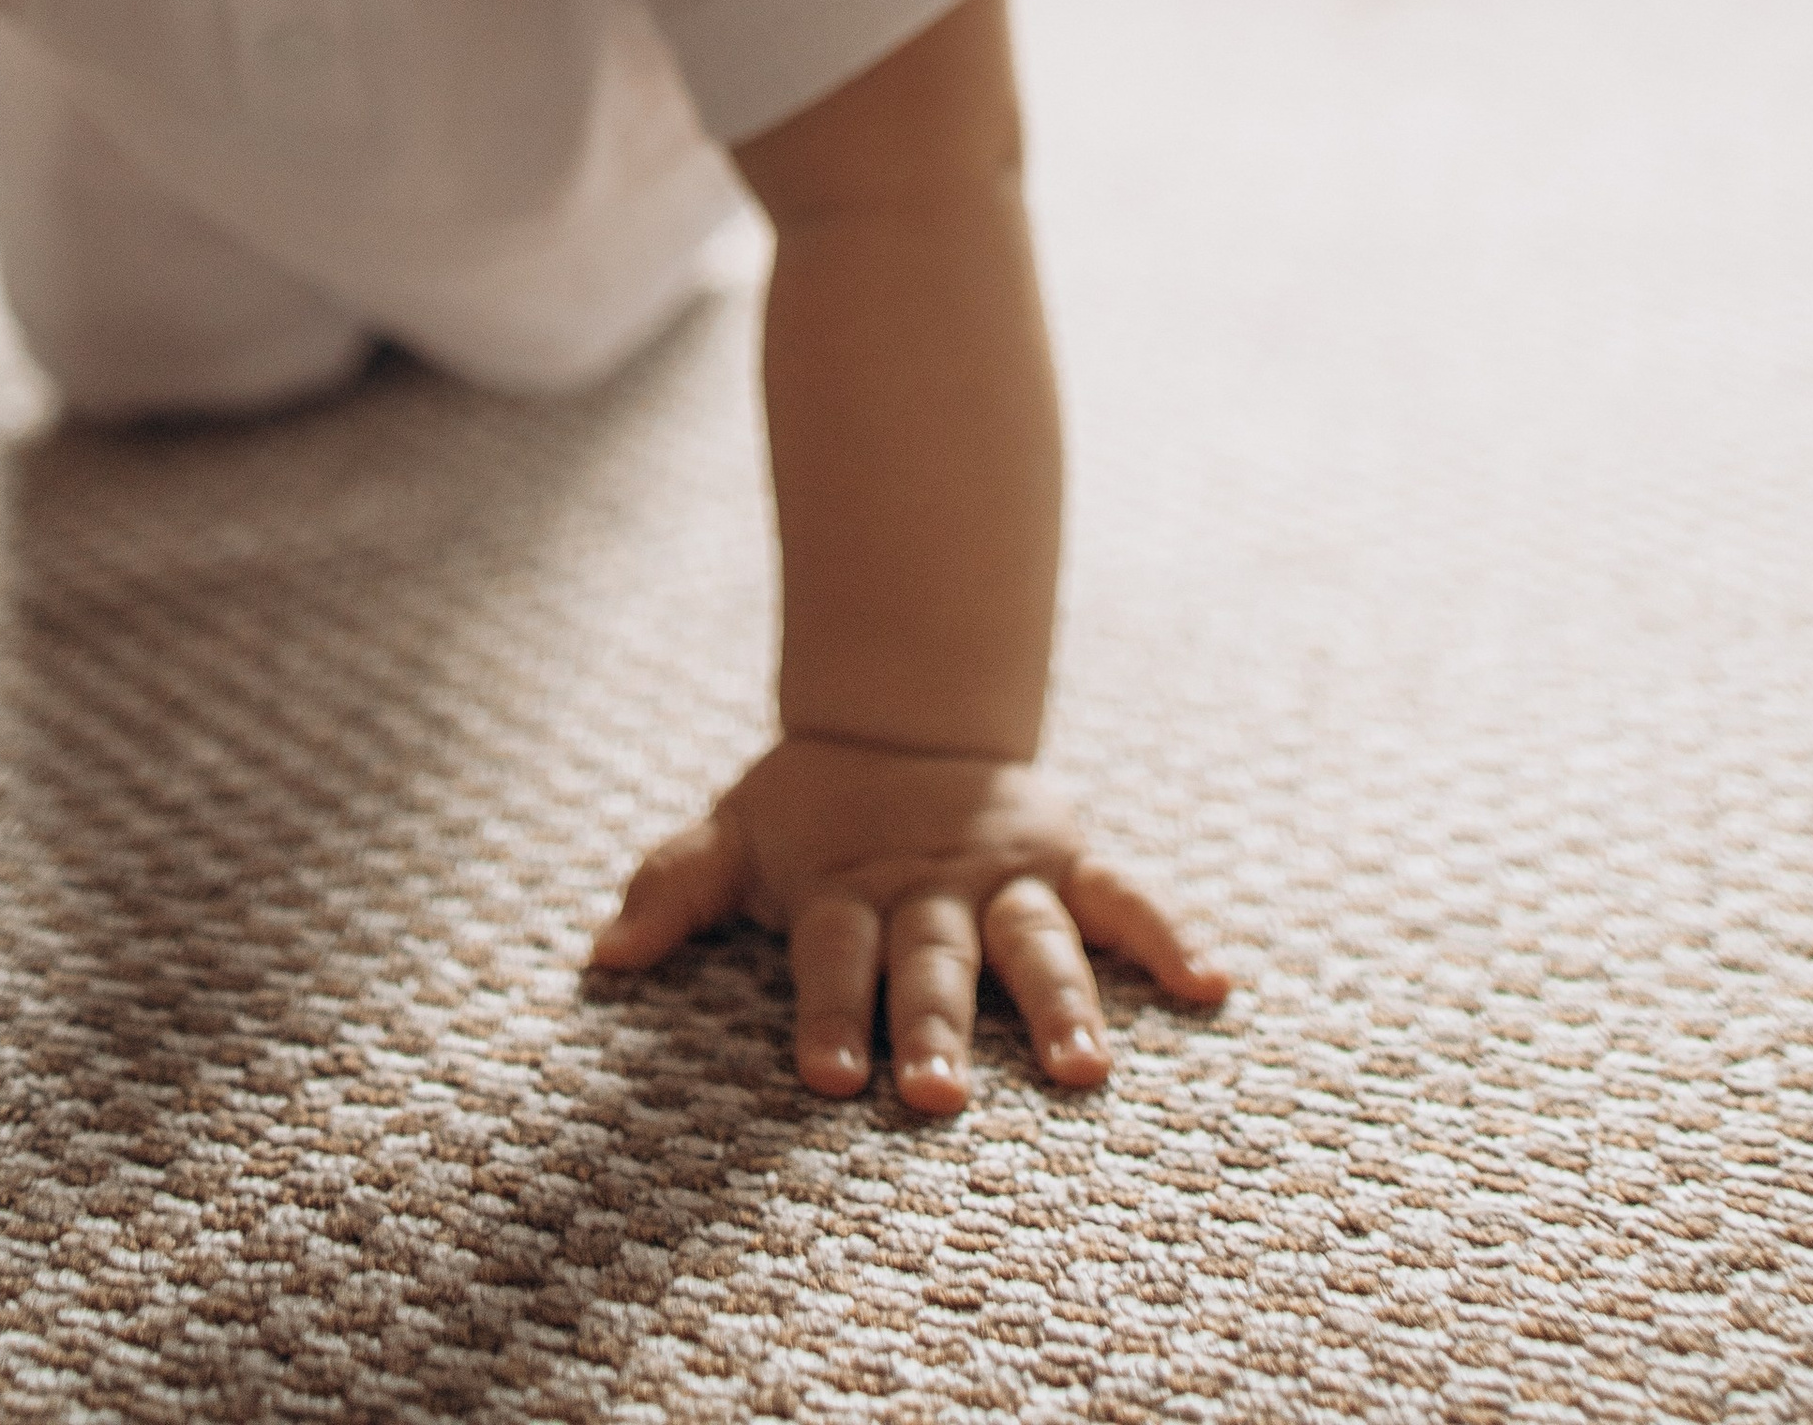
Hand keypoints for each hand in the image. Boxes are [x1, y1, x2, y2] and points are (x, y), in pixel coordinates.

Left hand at [592, 734, 1228, 1116]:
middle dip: (935, 1027)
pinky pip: (1125, 899)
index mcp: (847, 888)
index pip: (834, 959)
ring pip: (1036, 942)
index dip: (828, 1014)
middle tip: (936, 1098)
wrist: (908, 715)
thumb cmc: (811, 809)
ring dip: (1059, 1005)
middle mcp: (930, 887)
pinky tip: (1211, 986)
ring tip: (1083, 1073)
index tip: (823, 1080)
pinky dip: (1168, 937)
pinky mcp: (1068, 857)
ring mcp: (1005, 875)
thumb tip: (601, 955)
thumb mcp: (734, 833)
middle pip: (933, 962)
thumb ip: (675, 887)